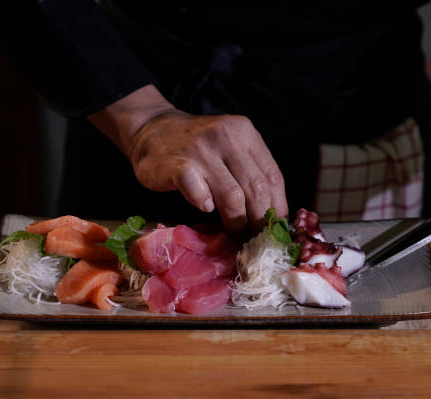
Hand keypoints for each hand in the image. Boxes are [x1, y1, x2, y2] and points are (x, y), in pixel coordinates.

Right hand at [88, 85, 287, 231]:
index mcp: (245, 134)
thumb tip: (273, 215)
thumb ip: (250, 171)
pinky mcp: (177, 165)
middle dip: (259, 221)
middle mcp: (227, 137)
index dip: (278, 208)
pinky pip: (198, 192)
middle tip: (255, 238)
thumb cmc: (199, 148)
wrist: (152, 129)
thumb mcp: (231, 148)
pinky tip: (205, 209)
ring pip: (233, 196)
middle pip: (257, 189)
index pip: (273, 177)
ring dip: (236, 221)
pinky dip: (205, 205)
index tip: (274, 228)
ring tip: (233, 232)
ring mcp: (201, 150)